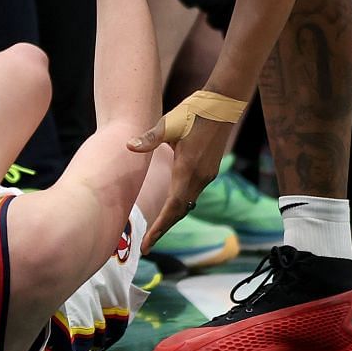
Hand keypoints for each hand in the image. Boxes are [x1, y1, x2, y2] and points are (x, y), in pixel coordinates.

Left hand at [127, 110, 231, 251]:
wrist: (222, 104)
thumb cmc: (193, 111)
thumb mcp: (168, 124)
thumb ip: (149, 138)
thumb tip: (129, 146)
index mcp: (188, 169)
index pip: (173, 208)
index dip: (159, 227)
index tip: (147, 243)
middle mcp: (199, 177)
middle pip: (180, 211)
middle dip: (163, 229)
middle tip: (146, 245)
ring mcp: (206, 174)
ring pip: (188, 203)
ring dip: (172, 217)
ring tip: (155, 229)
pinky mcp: (209, 169)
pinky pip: (192, 193)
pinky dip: (180, 204)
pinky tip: (170, 205)